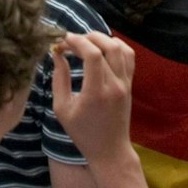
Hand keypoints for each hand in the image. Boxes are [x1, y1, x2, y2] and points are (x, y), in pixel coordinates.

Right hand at [50, 32, 137, 167]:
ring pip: (121, 47)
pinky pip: (129, 56)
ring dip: (102, 39)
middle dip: (88, 37)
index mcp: (97, 92)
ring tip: (86, 43)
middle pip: (108, 46)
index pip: (92, 54)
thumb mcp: (62, 109)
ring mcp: (126, 83)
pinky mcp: (130, 84)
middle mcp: (115, 85)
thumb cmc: (82, 133)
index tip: (63, 41)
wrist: (110, 150)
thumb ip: (59, 79)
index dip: (77, 41)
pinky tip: (102, 49)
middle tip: (72, 42)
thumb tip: (57, 54)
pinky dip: (116, 46)